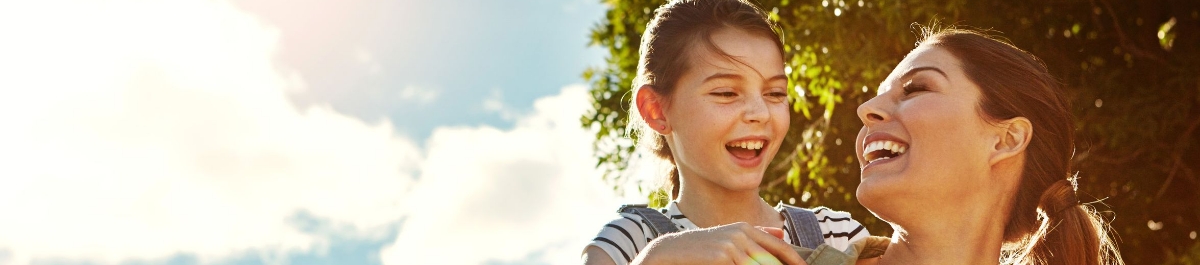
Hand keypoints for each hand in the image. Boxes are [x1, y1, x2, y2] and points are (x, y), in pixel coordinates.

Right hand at [630, 222, 806, 264]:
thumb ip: (754, 235)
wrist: (670, 251)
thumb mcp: (729, 237)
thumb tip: (780, 233)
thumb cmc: (701, 248)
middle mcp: (742, 234)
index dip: (795, 260)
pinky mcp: (722, 257)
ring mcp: (732, 245)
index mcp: (746, 229)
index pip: (780, 247)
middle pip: (774, 259)